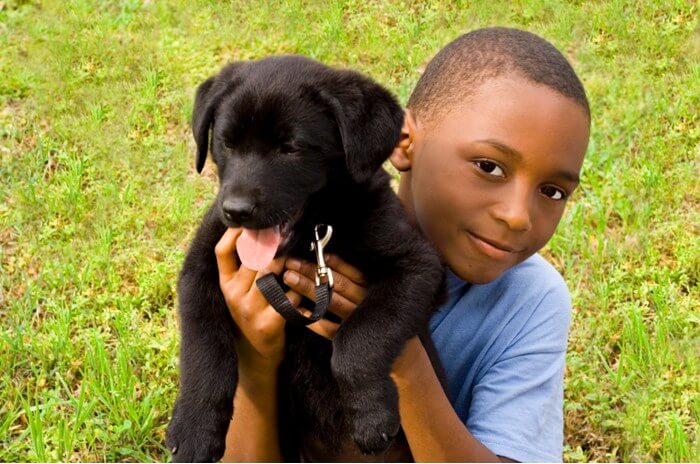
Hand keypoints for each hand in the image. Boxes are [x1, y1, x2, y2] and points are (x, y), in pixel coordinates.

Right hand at [215, 228, 302, 373]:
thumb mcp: (238, 292)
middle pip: (253, 259)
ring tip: (295, 261)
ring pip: (271, 275)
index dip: (235, 234)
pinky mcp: (268, 324)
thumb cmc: (251, 314)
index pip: (222, 252)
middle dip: (272, 245)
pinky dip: (296, 292)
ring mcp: (250, 310)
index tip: (251, 223)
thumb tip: (253, 233)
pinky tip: (300, 293)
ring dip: (287, 265)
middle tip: (285, 234)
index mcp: (225, 284)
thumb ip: (243, 267)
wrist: (255, 356)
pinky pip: (287, 297)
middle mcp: (233, 295)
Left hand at [282, 254, 366, 339]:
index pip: (352, 272)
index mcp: (372, 289)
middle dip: (313, 272)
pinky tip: (297, 309)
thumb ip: (353, 275)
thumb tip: (327, 256)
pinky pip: (327, 328)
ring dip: (309, 289)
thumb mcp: (371, 287)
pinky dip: (312, 318)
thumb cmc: (371, 306)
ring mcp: (355, 321)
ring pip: (331, 302)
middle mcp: (365, 304)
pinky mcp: (345, 337)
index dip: (333, 262)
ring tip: (290, 278)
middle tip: (292, 263)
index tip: (314, 252)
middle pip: (337, 285)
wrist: (378, 340)